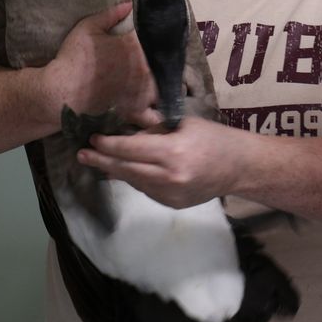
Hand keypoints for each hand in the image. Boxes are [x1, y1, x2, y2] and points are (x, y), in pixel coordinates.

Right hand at [40, 1, 158, 125]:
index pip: (158, 39)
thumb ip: (111, 14)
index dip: (158, 41)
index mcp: (135, 45)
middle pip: (166, 66)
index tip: (157, 41)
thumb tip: (130, 3)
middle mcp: (144, 68)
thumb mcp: (88, 27)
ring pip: (165, 89)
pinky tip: (152, 108)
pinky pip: (153, 114)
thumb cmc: (74, 58)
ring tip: (158, 85)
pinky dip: (156, 112)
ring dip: (164, 86)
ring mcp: (141, 90)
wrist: (63, 90)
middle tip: (159, 64)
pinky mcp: (134, 110)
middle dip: (165, 64)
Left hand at [77, 115, 245, 207]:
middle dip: (101, 161)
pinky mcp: (172, 204)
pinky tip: (127, 171)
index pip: (130, 149)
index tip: (93, 139)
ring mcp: (171, 194)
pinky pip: (146, 190)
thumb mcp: (182, 123)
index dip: (108, 144)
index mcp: (173, 152)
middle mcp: (170, 177)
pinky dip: (135, 179)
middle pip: (125, 169)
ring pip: (133, 182)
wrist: (239, 167)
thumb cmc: (213, 138)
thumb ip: (152, 123)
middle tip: (82, 155)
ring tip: (99, 161)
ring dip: (116, 171)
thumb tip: (123, 117)